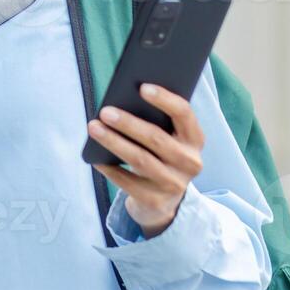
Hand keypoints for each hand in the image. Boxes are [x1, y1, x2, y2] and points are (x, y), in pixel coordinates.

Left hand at [86, 83, 204, 237]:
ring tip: (94, 127)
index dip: (164, 99)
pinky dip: (110, 168)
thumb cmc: (159, 156)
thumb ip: (156, 121)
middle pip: (156, 138)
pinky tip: (95, 157)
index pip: (184, 113)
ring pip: (140, 159)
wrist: (164, 201)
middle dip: (128, 123)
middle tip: (105, 111)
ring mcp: (174, 184)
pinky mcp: (156, 201)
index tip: (142, 87)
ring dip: (114, 142)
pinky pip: (128, 182)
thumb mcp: (166, 139)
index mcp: (195, 139)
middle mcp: (190, 162)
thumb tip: (123, 99)